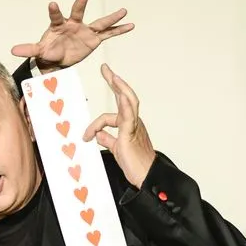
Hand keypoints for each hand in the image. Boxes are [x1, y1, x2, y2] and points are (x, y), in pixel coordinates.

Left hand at [11, 0, 133, 71]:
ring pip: (99, 22)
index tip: (53, 4)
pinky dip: (119, 30)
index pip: (56, 16)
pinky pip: (108, 34)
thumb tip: (12, 50)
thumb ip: (28, 49)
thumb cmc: (48, 51)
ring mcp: (85, 30)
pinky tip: (130, 25)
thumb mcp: (38, 51)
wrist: (58, 59)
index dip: (54, 11)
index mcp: (58, 26)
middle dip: (81, 1)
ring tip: (124, 10)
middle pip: (78, 11)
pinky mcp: (94, 38)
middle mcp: (73, 24)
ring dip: (111, 17)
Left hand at [83, 64, 154, 188]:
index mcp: (129, 125)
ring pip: (128, 102)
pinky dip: (120, 110)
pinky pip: (127, 118)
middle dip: (115, 81)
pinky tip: (116, 103)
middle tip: (105, 68)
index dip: (112, 94)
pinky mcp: (131, 135)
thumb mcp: (117, 149)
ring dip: (119, 88)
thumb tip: (98, 134)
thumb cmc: (135, 165)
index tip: (107, 78)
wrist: (146, 177)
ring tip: (111, 76)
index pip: (118, 107)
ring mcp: (134, 127)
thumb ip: (108, 140)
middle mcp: (134, 122)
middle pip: (125, 96)